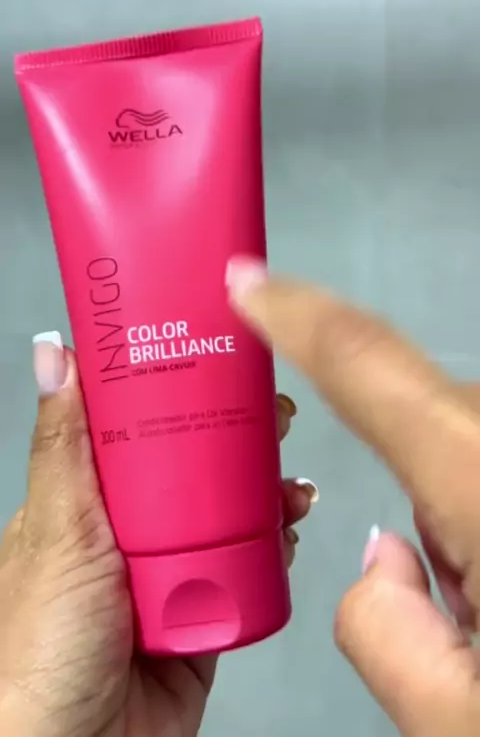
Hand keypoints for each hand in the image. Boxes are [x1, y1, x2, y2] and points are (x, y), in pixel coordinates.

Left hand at [0, 340, 316, 736]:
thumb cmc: (40, 649)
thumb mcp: (57, 528)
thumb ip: (65, 443)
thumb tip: (56, 352)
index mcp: (91, 496)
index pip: (139, 419)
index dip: (179, 382)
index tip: (218, 351)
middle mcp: (135, 526)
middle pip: (197, 461)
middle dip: (241, 432)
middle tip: (274, 414)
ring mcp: (173, 567)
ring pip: (232, 508)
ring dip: (269, 486)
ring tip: (290, 481)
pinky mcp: (207, 608)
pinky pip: (251, 564)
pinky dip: (277, 542)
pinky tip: (290, 525)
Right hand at [227, 257, 479, 736]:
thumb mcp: (459, 721)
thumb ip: (382, 631)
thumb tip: (385, 562)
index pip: (367, 363)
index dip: (296, 312)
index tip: (247, 277)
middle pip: (430, 426)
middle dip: (427, 500)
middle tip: (469, 612)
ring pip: (479, 452)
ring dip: (476, 517)